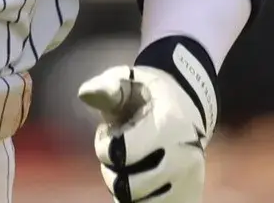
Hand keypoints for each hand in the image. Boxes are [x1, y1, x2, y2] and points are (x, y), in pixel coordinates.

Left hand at [77, 39, 218, 202]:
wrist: (188, 107)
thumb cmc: (147, 95)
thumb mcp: (127, 82)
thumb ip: (107, 88)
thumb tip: (84, 93)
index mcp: (168, 127)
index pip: (118, 155)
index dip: (104, 146)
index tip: (112, 133)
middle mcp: (184, 159)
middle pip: (127, 188)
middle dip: (114, 171)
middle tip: (121, 154)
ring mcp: (189, 182)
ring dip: (128, 189)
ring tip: (134, 166)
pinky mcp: (189, 197)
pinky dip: (141, 200)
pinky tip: (143, 180)